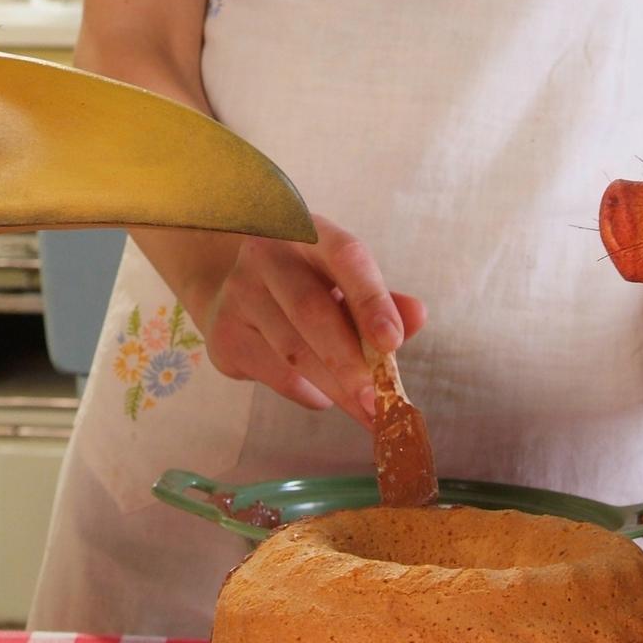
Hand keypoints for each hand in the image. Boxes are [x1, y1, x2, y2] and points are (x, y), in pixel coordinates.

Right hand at [185, 214, 426, 425]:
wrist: (233, 291)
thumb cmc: (309, 286)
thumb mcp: (346, 283)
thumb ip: (384, 300)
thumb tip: (417, 316)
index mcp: (310, 231)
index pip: (345, 257)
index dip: (371, 300)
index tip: (393, 342)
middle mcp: (268, 254)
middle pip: (312, 311)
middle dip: (351, 362)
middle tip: (380, 401)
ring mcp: (239, 293)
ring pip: (294, 351)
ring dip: (337, 388)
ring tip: (367, 410)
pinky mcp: (224, 334)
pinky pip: (276, 373)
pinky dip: (309, 393)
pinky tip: (325, 396)